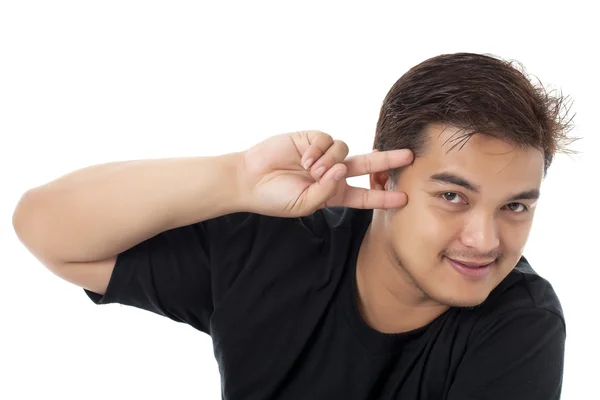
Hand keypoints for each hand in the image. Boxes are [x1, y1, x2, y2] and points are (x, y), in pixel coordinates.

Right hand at [239, 130, 412, 216]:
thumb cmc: (276, 198)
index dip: (383, 197)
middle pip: (367, 165)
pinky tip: (305, 158)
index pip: (364, 195)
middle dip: (388, 160)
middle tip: (410, 156)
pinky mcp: (312, 138)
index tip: (404, 199)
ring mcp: (323, 155)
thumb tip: (342, 169)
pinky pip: (328, 140)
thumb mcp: (305, 205)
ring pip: (345, 151)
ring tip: (311, 170)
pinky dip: (319, 150)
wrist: (250, 179)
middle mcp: (332, 173)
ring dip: (331, 161)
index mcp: (333, 193)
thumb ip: (327, 192)